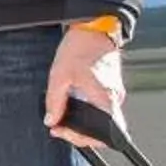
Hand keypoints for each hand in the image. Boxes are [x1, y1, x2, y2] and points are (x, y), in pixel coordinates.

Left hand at [45, 23, 127, 148]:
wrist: (94, 28)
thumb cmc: (81, 47)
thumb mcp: (60, 76)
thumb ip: (55, 102)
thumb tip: (51, 120)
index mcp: (106, 98)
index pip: (105, 134)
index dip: (82, 138)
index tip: (63, 131)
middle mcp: (114, 98)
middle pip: (102, 131)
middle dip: (79, 133)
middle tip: (59, 127)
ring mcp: (114, 93)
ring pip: (101, 120)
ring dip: (82, 123)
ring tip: (62, 116)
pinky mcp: (110, 88)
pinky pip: (100, 108)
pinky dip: (87, 112)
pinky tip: (71, 105)